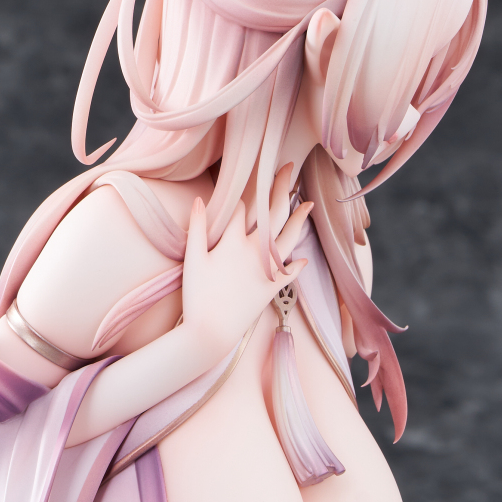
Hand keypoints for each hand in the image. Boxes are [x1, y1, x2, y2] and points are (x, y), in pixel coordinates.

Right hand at [179, 171, 310, 363]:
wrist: (211, 331)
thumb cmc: (197, 295)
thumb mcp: (192, 259)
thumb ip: (198, 228)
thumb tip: (198, 199)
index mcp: (233, 242)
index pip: (245, 207)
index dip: (251, 189)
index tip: (260, 170)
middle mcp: (254, 252)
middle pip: (272, 214)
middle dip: (280, 189)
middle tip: (289, 170)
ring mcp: (266, 270)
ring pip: (288, 239)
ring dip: (299, 219)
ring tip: (308, 204)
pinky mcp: (271, 289)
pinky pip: (289, 274)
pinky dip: (298, 265)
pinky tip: (304, 258)